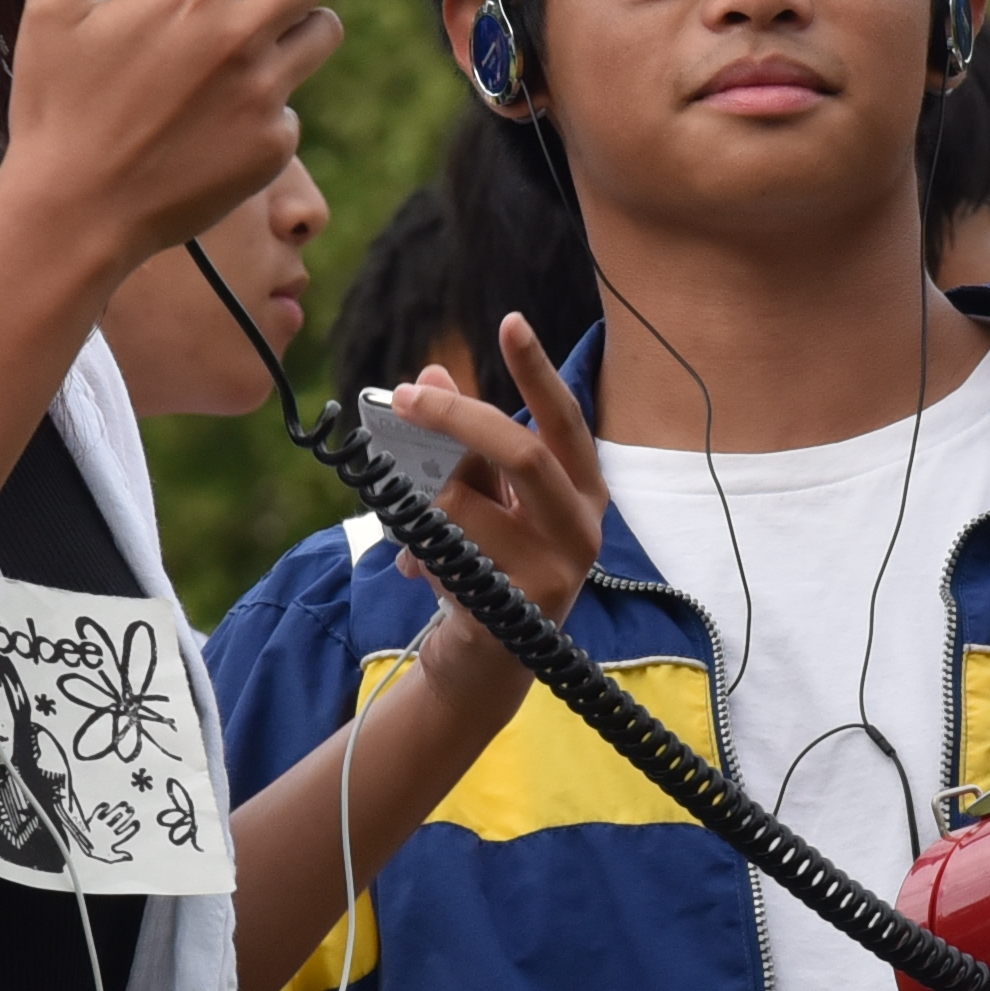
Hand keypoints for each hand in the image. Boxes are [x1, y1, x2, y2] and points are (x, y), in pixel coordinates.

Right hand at [0, 0, 349, 281]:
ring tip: (263, 46)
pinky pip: (292, 112)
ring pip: (322, 38)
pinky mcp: (273, 149)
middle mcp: (244, 40)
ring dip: (302, 32)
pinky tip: (222, 122)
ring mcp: (265, 97)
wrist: (76, 211)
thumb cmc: (56, 109)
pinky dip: (267, 111)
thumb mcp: (50, 9)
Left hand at [384, 318, 608, 700]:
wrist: (480, 668)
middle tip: (407, 398)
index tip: (510, 322)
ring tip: (411, 526)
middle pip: (522, 452)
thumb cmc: (481, 571)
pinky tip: (418, 572)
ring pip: (471, 505)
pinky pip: (452, 555)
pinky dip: (421, 554)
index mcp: (579, 493)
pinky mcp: (522, 607)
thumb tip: (433, 375)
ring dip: (425, 504)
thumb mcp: (474, 501)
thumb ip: (461, 445)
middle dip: (457, 419)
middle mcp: (582, 529)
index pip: (564, 421)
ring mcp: (558, 571)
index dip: (537, 372)